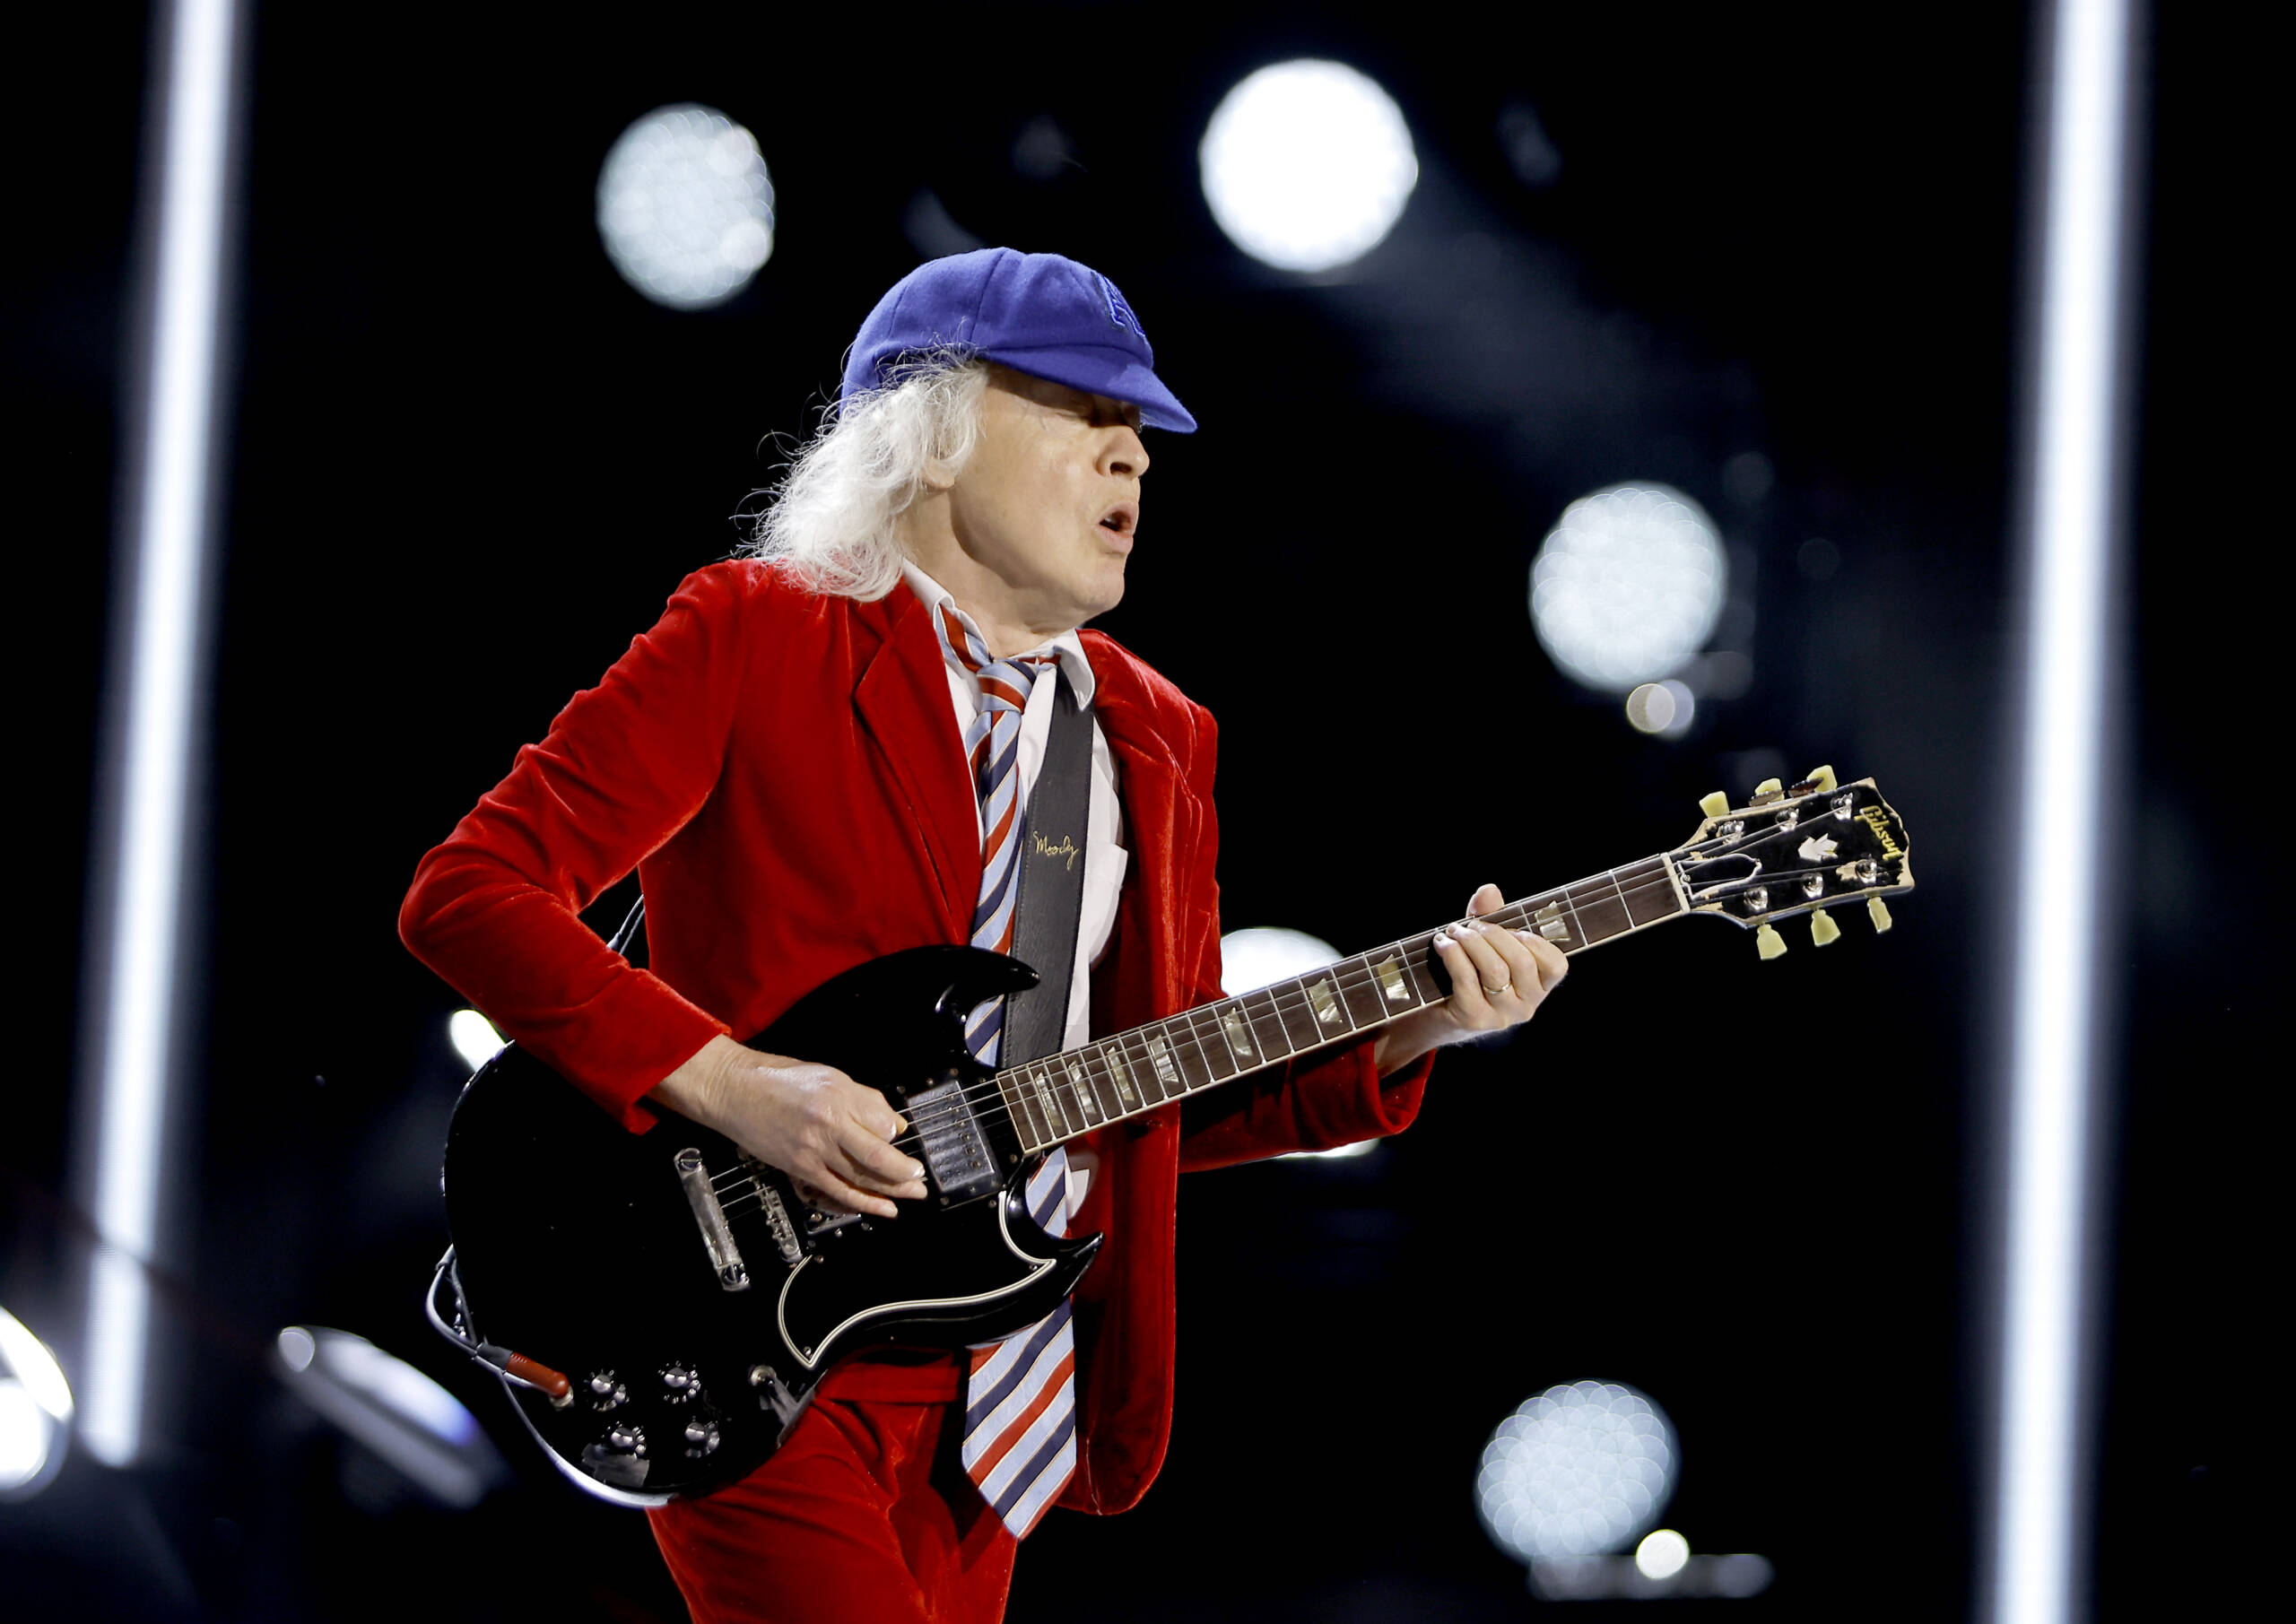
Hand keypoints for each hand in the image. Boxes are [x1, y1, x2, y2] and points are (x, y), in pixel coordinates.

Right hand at [650, 1034, 927, 1217]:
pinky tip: (881, 1208)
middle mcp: (829, 1125)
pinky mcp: (799, 1168)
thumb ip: (865, 1099)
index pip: (883, 1123)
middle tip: (921, 1180)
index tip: (903, 1139)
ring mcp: (813, 1150)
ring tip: (912, 1196)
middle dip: (904, 1172)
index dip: (898, 1135)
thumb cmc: (778, 1078)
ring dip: (890, 1191)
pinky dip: (861, 1202)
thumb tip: (893, 1123)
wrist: (734, 1090)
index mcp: (839, 1097)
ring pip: (860, 1177)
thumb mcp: (830, 1076)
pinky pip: (836, 1190)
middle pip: (877, 1156)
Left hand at [1372, 883, 1569, 1072]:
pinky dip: (1453, 955)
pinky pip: (1466, 980)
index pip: (1556, 964)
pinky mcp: (1474, 1019)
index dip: (1534, 940)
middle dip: (1494, 934)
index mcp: (1539, 986)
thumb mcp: (1485, 943)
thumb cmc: (1470, 972)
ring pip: (1495, 970)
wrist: (1438, 1014)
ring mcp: (1501, 1015)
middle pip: (1522, 962)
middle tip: (1470, 925)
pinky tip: (1442, 944)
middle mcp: (1526, 1005)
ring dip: (1471, 942)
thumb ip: (1492, 917)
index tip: (1510, 928)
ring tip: (1454, 932)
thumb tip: (1489, 891)